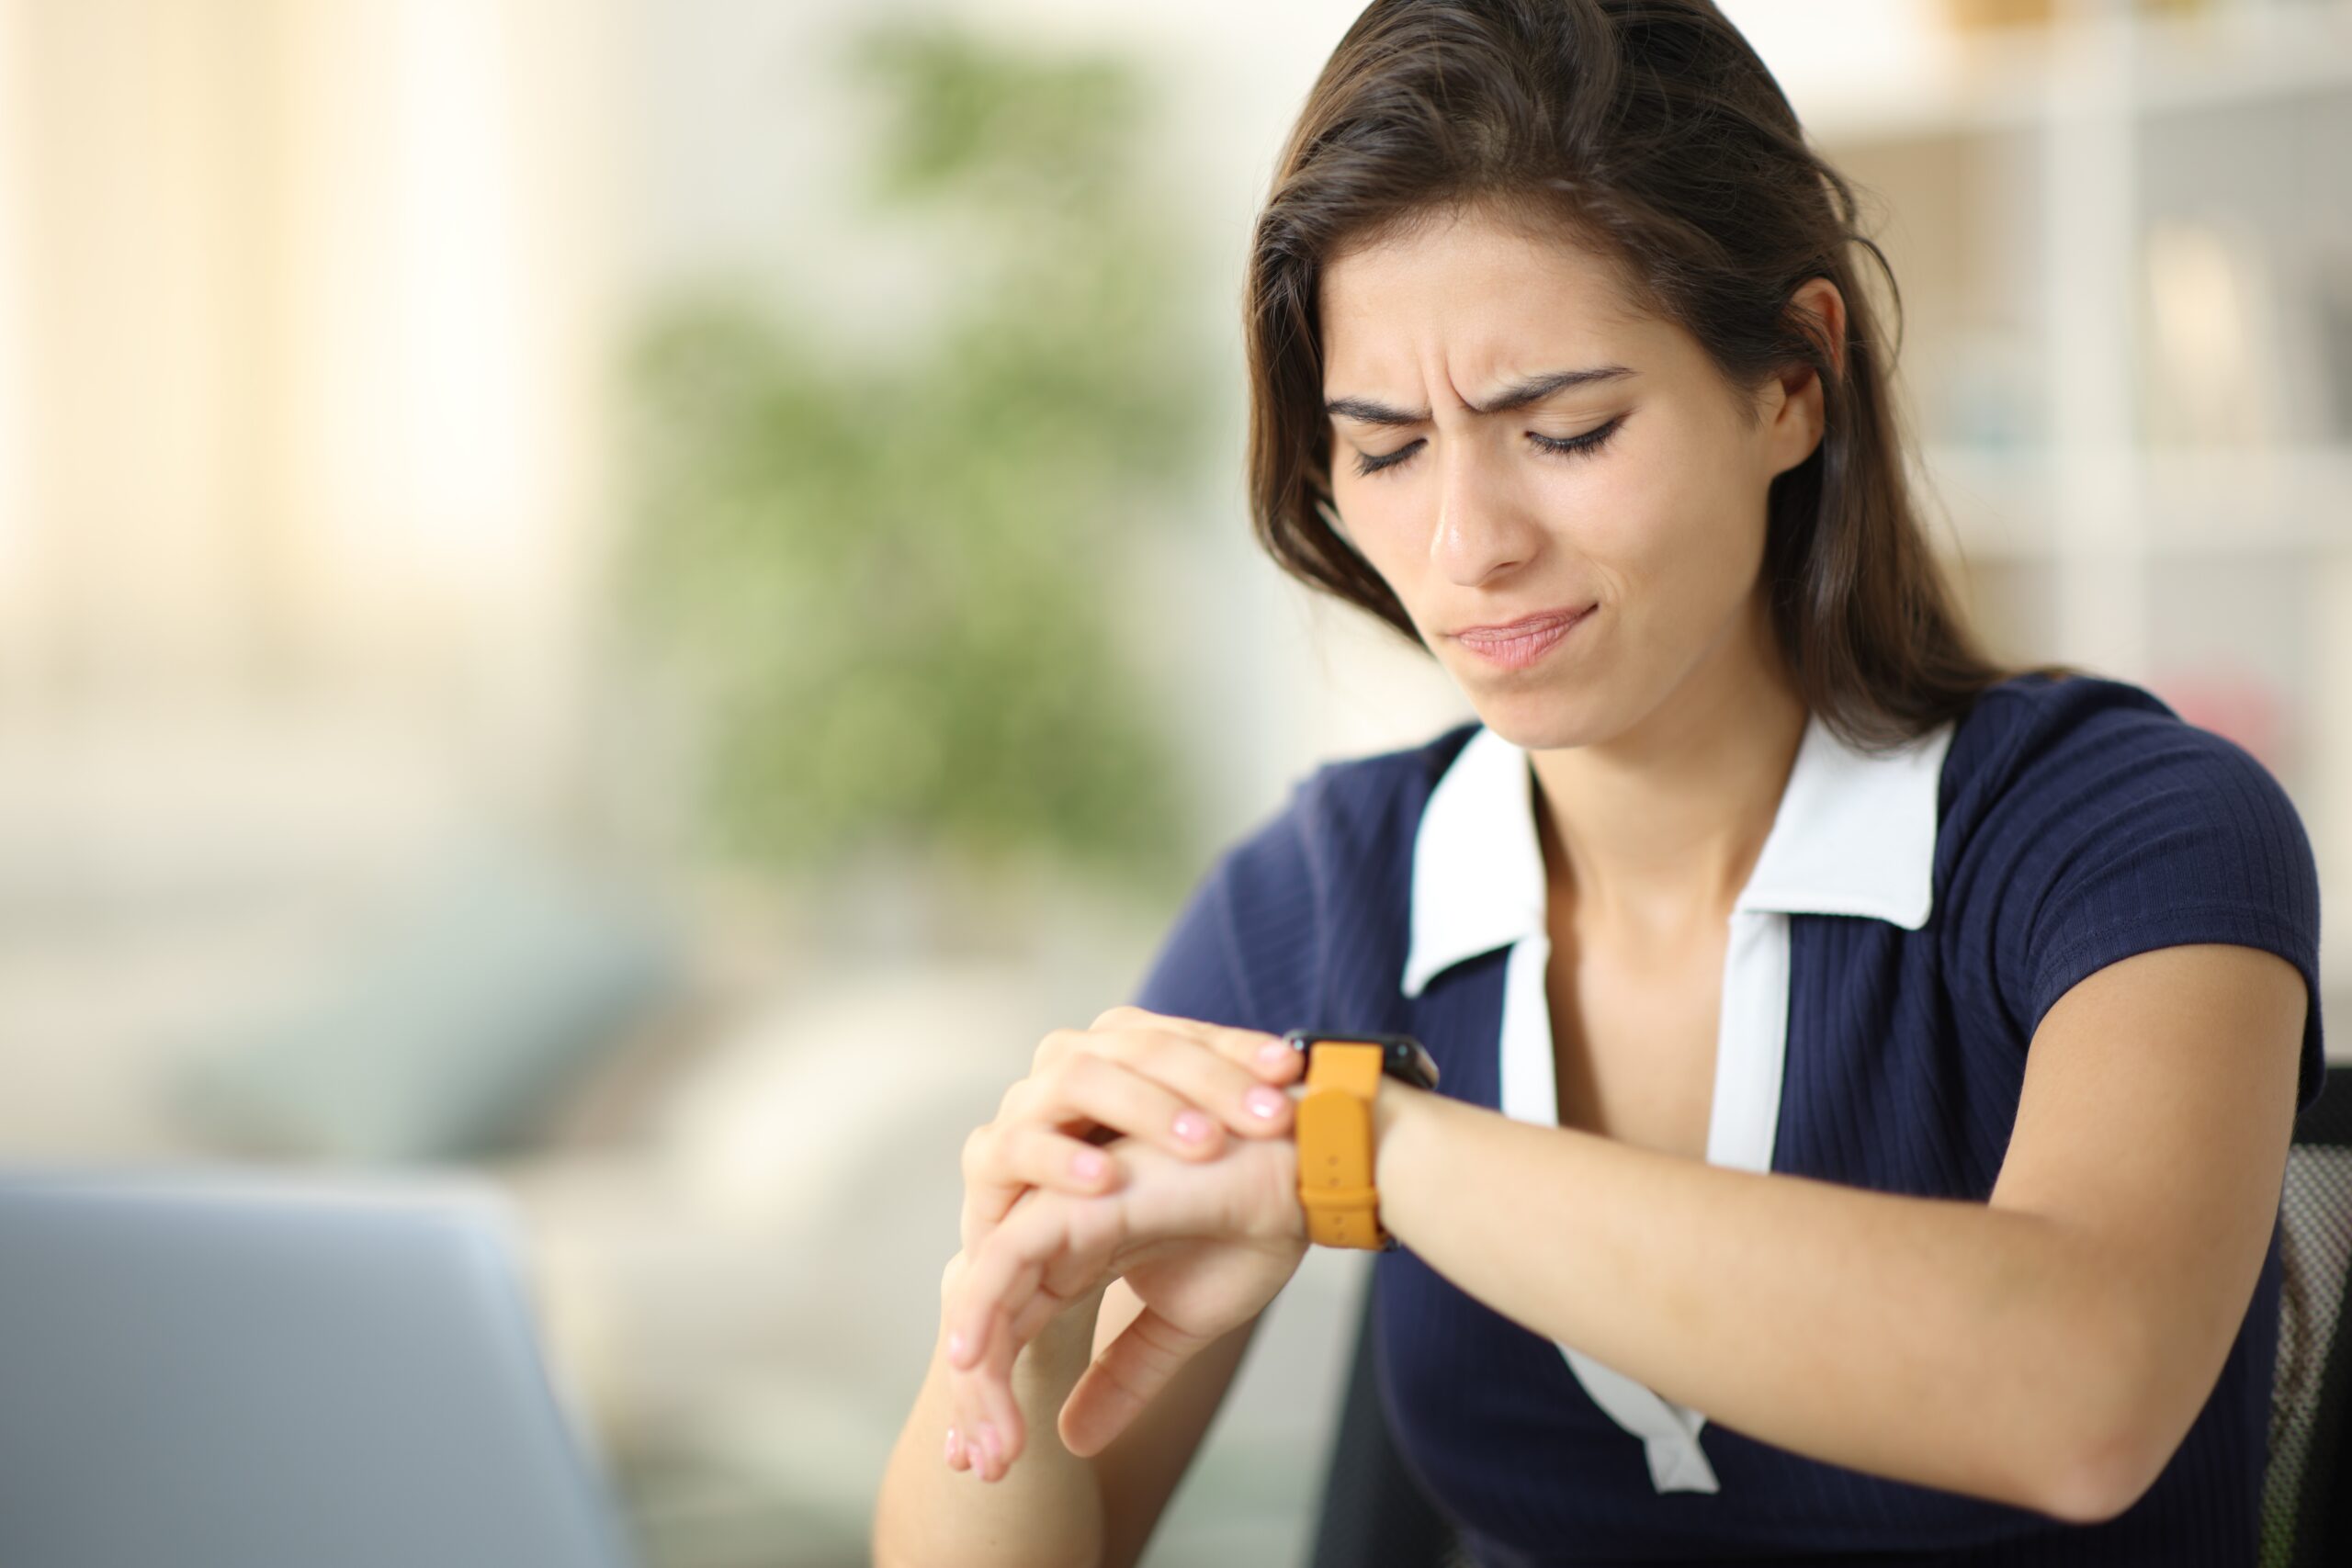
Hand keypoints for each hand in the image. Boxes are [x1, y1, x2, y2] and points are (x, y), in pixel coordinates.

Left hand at [941, 1126, 1306, 1480]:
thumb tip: (1073, 1442)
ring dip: (977, 1374)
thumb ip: (1122, 1377)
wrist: (1301, 1184)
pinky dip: (981, 1309)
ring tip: (989, 1446)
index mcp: (1073, 1256)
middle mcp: (1054, 1234)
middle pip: (986, 1320)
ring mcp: (1058, 1211)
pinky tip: (970, 1362)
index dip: (991, 1399)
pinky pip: (1006, 1256)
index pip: (1010, 1331)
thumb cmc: (1248, 1230)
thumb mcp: (1177, 1327)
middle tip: (984, 1469)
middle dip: (975, 1399)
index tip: (991, 1466)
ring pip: (984, 1295)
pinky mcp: (1072, 1198)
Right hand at [957, 1007, 1300, 1258]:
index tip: (1296, 1069)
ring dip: (1142, 1107)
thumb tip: (1329, 1098)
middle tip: (1267, 1114)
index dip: (1239, 1048)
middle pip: (1138, 1044)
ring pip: (1076, 1076)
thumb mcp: (1198, 1182)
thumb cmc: (1133, 1221)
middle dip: (1208, 1078)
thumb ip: (1242, 1135)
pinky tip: (1107, 1180)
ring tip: (1203, 1144)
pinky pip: (1015, 1147)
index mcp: (1124, 1055)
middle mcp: (1073, 1063)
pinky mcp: (987, 1162)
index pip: (1186, 1035)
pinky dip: (1059, 1159)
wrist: (1044, 1285)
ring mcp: (1025, 1105)